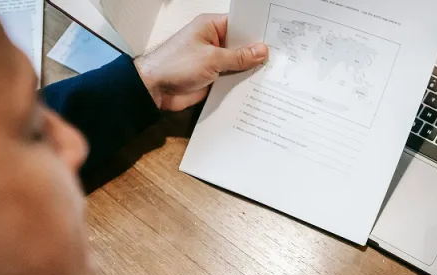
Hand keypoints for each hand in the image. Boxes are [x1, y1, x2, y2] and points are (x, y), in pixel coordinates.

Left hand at [133, 14, 268, 111]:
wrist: (154, 89)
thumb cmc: (175, 64)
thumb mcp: (211, 58)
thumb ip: (238, 56)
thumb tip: (261, 51)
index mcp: (211, 26)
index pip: (240, 24)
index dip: (257, 31)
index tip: (277, 37)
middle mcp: (213, 41)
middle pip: (241, 45)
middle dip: (257, 52)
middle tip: (282, 58)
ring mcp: (213, 60)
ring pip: (238, 63)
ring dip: (251, 70)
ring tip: (275, 74)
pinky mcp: (213, 78)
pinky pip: (232, 78)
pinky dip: (242, 83)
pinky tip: (259, 88)